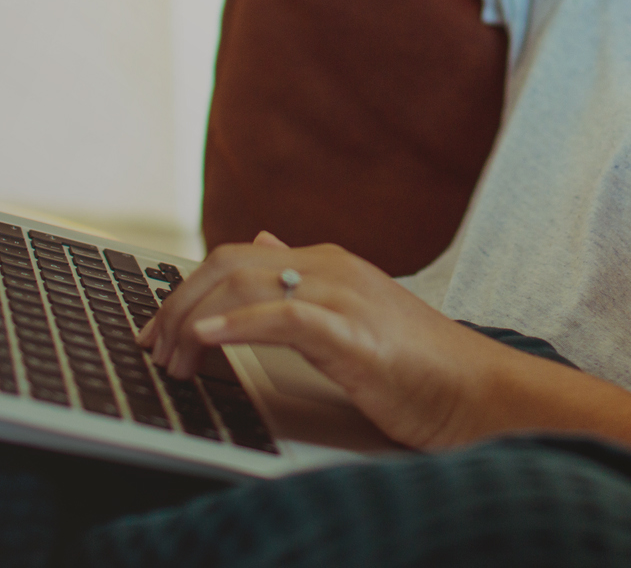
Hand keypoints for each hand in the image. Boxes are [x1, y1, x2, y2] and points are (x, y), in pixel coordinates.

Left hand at [136, 232, 510, 449]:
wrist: (477, 389)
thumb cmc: (419, 364)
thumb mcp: (353, 311)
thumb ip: (305, 279)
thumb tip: (265, 243)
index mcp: (328, 262)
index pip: (236, 257)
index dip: (186, 291)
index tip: (158, 332)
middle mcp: (330, 266)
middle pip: (227, 264)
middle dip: (176, 305)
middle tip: (153, 350)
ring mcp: (342, 294)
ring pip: (244, 281)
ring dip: (193, 322)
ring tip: (173, 359)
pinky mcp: (352, 332)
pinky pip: (283, 316)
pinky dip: (235, 326)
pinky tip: (207, 342)